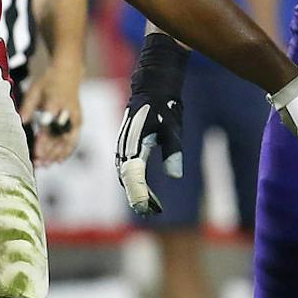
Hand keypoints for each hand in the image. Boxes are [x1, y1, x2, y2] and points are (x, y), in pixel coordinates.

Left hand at [18, 69, 82, 165]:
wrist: (68, 74)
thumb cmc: (48, 83)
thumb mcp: (34, 90)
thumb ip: (27, 106)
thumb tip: (20, 122)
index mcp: (56, 101)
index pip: (50, 123)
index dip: (44, 139)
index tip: (36, 151)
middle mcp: (68, 111)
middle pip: (59, 135)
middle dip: (49, 150)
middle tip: (38, 162)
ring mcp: (75, 117)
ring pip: (67, 140)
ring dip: (56, 154)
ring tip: (45, 165)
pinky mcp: (78, 122)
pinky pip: (73, 140)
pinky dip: (66, 151)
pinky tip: (57, 161)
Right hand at [116, 32, 186, 215]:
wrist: (152, 85)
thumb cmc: (164, 106)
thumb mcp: (173, 128)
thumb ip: (173, 152)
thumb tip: (174, 175)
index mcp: (135, 143)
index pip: (134, 176)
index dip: (140, 195)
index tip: (148, 209)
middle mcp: (125, 146)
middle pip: (127, 179)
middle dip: (138, 197)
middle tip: (152, 212)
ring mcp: (123, 144)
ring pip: (124, 174)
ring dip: (135, 190)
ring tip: (150, 204)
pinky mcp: (126, 143)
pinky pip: (126, 166)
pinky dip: (133, 180)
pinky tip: (144, 187)